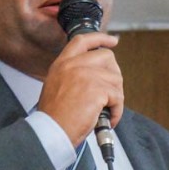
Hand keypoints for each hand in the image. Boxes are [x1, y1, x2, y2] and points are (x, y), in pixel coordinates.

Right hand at [37, 32, 122, 146]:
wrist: (51, 131)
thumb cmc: (54, 116)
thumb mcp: (56, 85)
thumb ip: (73, 74)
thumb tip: (96, 75)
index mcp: (62, 64)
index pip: (83, 41)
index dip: (100, 38)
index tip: (113, 40)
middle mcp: (73, 65)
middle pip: (107, 57)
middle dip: (114, 75)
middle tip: (110, 92)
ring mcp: (86, 75)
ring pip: (115, 78)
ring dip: (115, 97)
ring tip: (106, 110)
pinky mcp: (97, 90)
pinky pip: (117, 97)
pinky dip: (117, 110)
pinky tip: (108, 118)